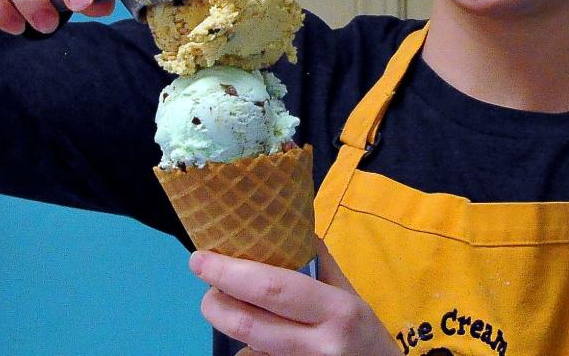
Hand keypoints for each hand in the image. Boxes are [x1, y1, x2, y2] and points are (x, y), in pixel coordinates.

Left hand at [189, 240, 398, 355]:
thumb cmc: (367, 334)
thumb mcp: (351, 295)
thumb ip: (320, 264)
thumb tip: (287, 225)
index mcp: (336, 310)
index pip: (272, 289)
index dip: (230, 273)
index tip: (200, 259)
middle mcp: (319, 344)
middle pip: (248, 325)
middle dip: (216, 303)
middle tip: (207, 287)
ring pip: (247, 350)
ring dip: (229, 325)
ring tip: (228, 307)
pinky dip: (247, 350)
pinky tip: (254, 338)